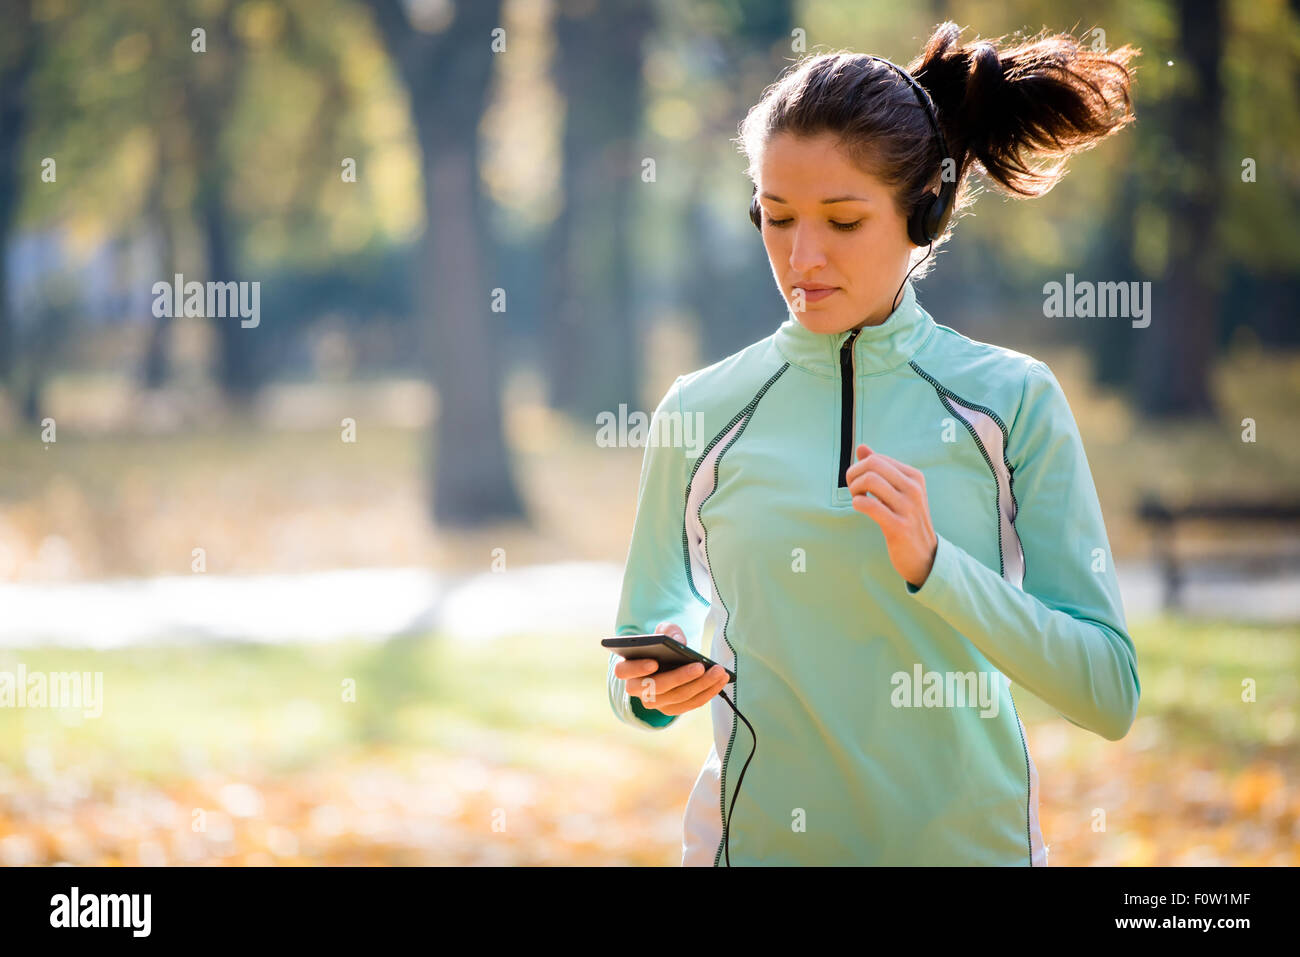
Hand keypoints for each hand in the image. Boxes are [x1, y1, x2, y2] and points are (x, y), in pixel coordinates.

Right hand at [611, 622, 728, 715]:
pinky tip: (720, 681)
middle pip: (656, 688)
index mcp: (627, 667)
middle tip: (700, 666)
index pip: (623, 671)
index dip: (637, 668)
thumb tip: (679, 642)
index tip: (654, 662)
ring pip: (677, 698)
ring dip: (700, 686)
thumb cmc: (661, 644)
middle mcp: (636, 689)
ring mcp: (653, 702)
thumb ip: (669, 631)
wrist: (665, 660)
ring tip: (719, 672)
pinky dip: (707, 693)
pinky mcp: (670, 709)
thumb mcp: (663, 631)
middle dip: (680, 677)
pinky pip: (689, 704)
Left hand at [846, 443, 937, 588]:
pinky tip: (860, 508)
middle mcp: (914, 489)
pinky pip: (870, 505)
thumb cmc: (906, 520)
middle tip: (853, 490)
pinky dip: (858, 503)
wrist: (925, 556)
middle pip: (872, 465)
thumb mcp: (898, 492)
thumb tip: (862, 447)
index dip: (859, 468)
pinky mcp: (899, 526)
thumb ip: (880, 470)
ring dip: (855, 489)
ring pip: (870, 481)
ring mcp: (908, 507)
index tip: (857, 483)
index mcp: (914, 477)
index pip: (877, 459)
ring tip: (857, 499)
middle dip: (853, 475)